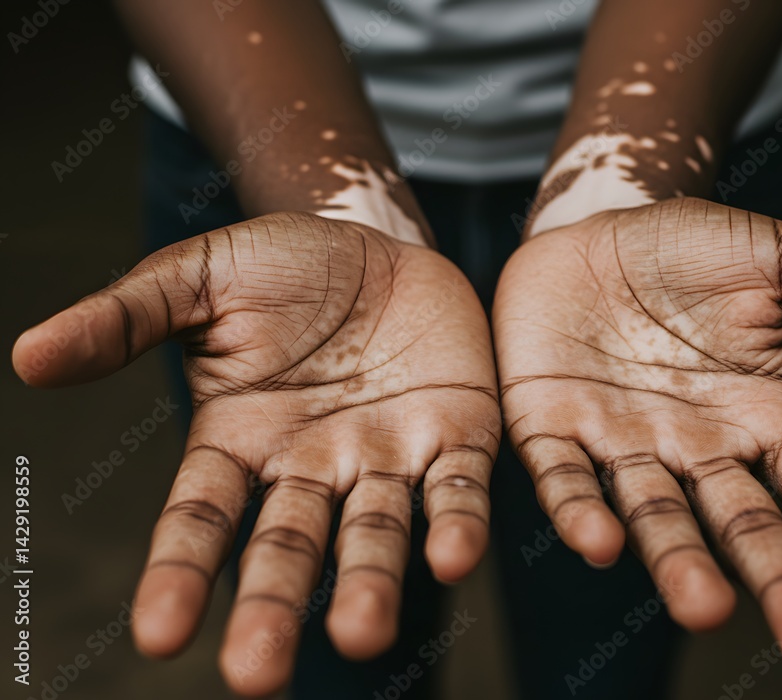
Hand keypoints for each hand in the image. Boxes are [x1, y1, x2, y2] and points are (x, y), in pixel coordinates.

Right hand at [12, 212, 499, 695]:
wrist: (374, 241)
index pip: (201, 518)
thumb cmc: (281, 266)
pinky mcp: (455, 436)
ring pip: (374, 534)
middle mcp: (312, 466)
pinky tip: (453, 559)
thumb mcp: (197, 279)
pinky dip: (456, 525)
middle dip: (274, 606)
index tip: (158, 634)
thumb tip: (29, 356)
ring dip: (370, 585)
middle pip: (288, 546)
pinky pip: (457, 490)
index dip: (179, 574)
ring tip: (362, 636)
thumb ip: (126, 319)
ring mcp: (385, 457)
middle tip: (256, 675)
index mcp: (240, 441)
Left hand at [493, 197, 781, 671]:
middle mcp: (695, 446)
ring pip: (655, 516)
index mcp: (760, 416)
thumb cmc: (690, 247)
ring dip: (678, 563)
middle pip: (744, 525)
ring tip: (707, 609)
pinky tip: (600, 544)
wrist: (595, 224)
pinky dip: (580, 511)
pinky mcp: (551, 427)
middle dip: (778, 582)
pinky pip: (565, 479)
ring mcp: (622, 442)